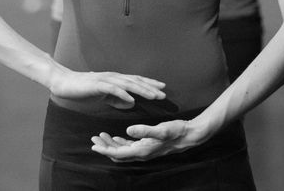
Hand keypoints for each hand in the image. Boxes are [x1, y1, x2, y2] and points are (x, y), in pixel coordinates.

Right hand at [48, 68, 165, 110]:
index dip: (149, 84)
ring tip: (153, 95)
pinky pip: (112, 90)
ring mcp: (105, 80)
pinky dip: (123, 94)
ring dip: (141, 89)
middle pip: (135, 81)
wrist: (64, 83)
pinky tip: (131, 99)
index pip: (136, 80)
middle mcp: (113, 77)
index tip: (163, 88)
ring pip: (128, 84)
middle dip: (150, 87)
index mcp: (115, 80)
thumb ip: (117, 99)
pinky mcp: (97, 85)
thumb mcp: (104, 96)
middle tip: (164, 93)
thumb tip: (132, 103)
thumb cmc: (83, 90)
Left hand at [91, 118, 207, 161]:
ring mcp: (144, 150)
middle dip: (104, 147)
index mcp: (142, 151)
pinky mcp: (147, 145)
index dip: (105, 149)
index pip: (118, 153)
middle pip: (117, 154)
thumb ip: (144, 131)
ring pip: (122, 151)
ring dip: (111, 145)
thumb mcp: (161, 129)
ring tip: (100, 136)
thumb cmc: (176, 131)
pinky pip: (130, 147)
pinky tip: (116, 137)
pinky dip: (120, 143)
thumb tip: (127, 131)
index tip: (94, 144)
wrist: (190, 135)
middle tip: (93, 138)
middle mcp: (142, 153)